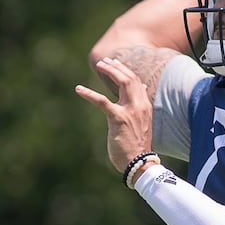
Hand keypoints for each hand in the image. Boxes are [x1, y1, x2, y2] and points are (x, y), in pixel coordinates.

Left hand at [75, 57, 152, 172]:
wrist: (139, 163)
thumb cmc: (137, 147)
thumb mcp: (140, 125)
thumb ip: (137, 110)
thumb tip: (136, 96)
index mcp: (145, 107)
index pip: (137, 82)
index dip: (125, 70)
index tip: (114, 64)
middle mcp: (140, 106)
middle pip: (130, 78)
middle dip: (117, 67)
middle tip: (104, 62)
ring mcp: (130, 111)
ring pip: (122, 82)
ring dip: (110, 71)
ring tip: (99, 65)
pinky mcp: (118, 119)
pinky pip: (102, 101)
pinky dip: (89, 94)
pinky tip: (78, 89)